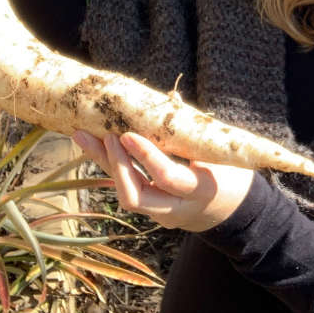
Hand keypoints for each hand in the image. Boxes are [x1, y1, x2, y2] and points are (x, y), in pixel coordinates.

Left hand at [72, 131, 254, 232]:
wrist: (231, 213)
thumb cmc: (230, 174)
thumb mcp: (222, 155)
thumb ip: (195, 132)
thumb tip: (171, 99)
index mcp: (200, 191)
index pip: (166, 177)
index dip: (146, 156)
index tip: (128, 134)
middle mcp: (175, 209)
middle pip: (136, 197)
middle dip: (118, 166)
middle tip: (107, 135)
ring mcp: (160, 214)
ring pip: (125, 195)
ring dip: (104, 164)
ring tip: (82, 135)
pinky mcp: (150, 211)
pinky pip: (126, 189)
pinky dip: (110, 166)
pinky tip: (92, 144)